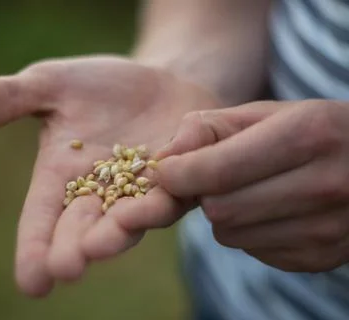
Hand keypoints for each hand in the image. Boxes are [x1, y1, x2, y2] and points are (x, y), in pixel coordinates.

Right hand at [0, 55, 220, 296]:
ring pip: (133, 217)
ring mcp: (145, 190)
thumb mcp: (52, 85)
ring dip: (120, 229)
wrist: (159, 80)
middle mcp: (103, 193)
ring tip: (105, 242)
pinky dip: (171, 188)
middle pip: (84, 227)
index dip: (34, 249)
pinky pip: (179, 186)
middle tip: (67, 267)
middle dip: (74, 248)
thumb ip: (9, 99)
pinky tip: (167, 185)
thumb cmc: (101, 87)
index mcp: (63, 177)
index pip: (42, 218)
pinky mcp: (183, 179)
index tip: (30, 282)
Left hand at [155, 100, 348, 272]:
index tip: (167, 170)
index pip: (217, 171)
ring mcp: (327, 228)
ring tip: (247, 191)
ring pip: (231, 235)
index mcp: (308, 135)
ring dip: (223, 214)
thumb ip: (208, 128)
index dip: (177, 174)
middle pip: (219, 209)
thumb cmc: (310, 130)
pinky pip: (253, 250)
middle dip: (202, 194)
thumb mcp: (265, 113)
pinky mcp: (321, 257)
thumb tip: (162, 158)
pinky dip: (247, 231)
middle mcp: (323, 185)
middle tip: (211, 177)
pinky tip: (270, 210)